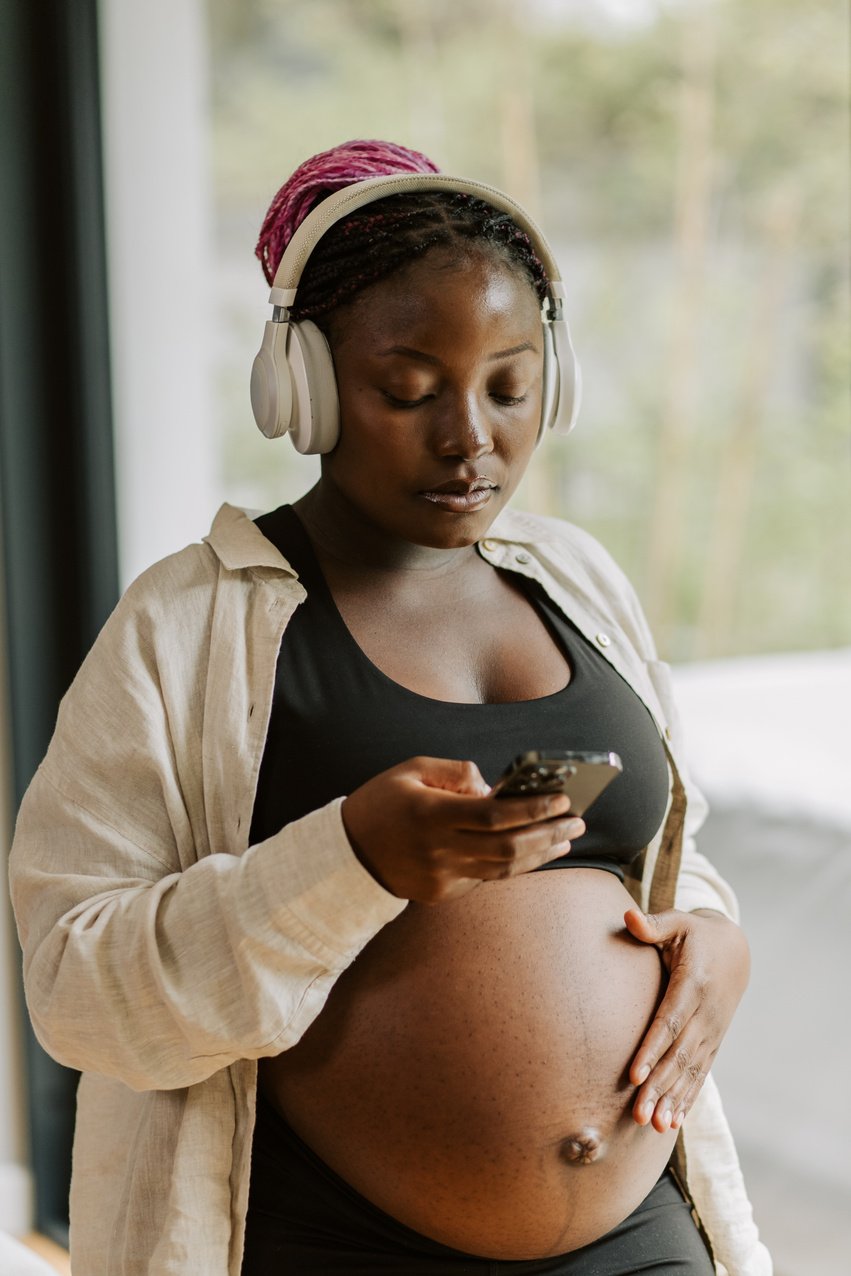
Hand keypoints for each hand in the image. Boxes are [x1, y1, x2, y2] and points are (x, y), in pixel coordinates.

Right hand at [341, 756, 584, 903]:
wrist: (344, 855)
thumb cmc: (381, 802)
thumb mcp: (411, 769)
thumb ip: (455, 772)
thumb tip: (492, 787)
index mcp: (431, 814)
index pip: (495, 815)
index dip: (533, 809)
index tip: (561, 799)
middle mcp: (439, 850)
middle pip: (508, 847)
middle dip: (549, 833)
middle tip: (577, 821)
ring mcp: (442, 877)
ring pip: (504, 869)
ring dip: (540, 854)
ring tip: (565, 839)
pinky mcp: (441, 894)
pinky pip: (485, 878)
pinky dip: (513, 864)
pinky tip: (534, 851)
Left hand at [624, 906, 749, 1132]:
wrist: (734, 950)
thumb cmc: (695, 934)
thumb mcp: (678, 921)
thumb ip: (654, 924)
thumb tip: (629, 918)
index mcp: (694, 985)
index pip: (670, 1023)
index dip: (653, 1049)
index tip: (635, 1074)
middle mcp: (706, 1015)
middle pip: (679, 1056)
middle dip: (659, 1086)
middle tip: (638, 1114)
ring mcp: (712, 1032)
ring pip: (691, 1072)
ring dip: (672, 1100)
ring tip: (653, 1126)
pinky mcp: (713, 1043)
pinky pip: (700, 1075)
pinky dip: (687, 1099)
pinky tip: (672, 1122)